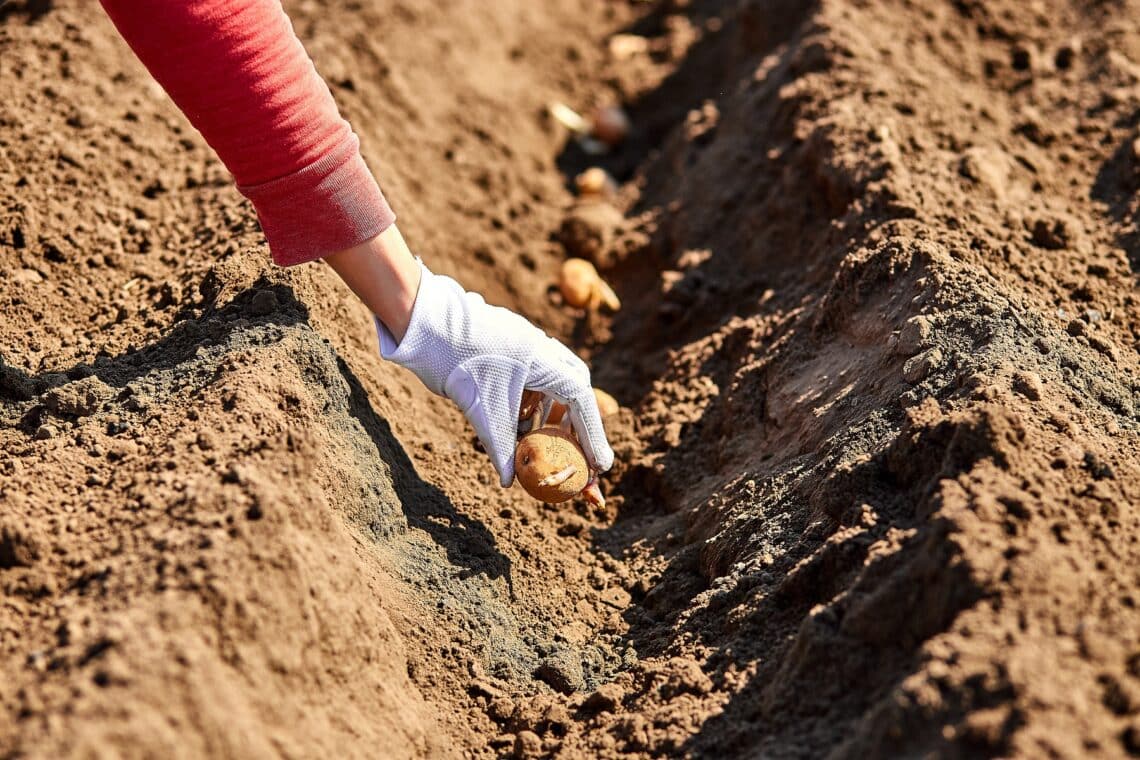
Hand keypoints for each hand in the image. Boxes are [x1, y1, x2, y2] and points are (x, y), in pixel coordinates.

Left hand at [374, 261, 613, 486]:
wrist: (427, 322)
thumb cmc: (458, 363)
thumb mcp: (482, 413)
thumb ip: (500, 449)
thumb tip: (508, 482)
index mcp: (546, 361)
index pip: (582, 402)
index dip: (594, 437)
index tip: (601, 465)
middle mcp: (544, 351)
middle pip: (576, 393)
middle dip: (578, 428)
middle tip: (579, 457)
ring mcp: (530, 346)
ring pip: (555, 386)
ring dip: (552, 418)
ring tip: (544, 445)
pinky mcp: (513, 348)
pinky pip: (536, 380)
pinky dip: (533, 406)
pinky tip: (519, 425)